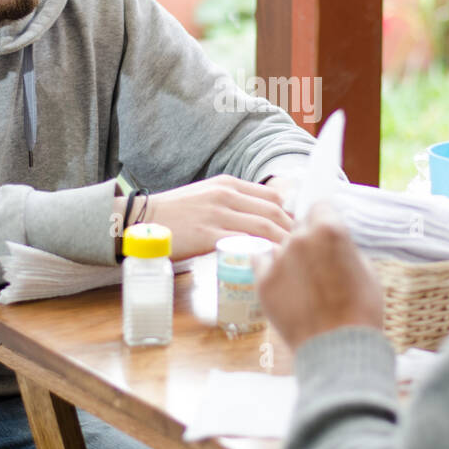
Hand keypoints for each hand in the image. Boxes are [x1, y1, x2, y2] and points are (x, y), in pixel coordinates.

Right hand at [143, 174, 293, 259]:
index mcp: (228, 184)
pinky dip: (264, 252)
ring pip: (264, 226)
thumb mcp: (207, 198)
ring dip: (285, 243)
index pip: (273, 197)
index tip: (303, 232)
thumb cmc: (175, 215)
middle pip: (274, 211)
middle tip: (308, 250)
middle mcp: (226, 195)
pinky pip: (245, 243)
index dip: (292, 215)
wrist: (141, 220)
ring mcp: (218, 214)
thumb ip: (233, 205)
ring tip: (297, 259)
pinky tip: (274, 264)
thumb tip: (261, 221)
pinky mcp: (208, 234)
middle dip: (295, 231)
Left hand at [254, 201, 384, 349]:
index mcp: (328, 230)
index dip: (325, 216)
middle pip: (299, 226)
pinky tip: (285, 283)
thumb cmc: (361, 311)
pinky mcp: (262, 282)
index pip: (320, 205)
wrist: (338, 350)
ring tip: (304, 281)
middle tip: (318, 260)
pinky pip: (262, 263)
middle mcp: (299, 239)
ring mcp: (277, 260)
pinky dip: (271, 269)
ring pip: (281, 246)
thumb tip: (333, 241)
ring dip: (290, 256)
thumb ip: (344, 247)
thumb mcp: (366, 268)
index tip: (325, 226)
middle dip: (308, 238)